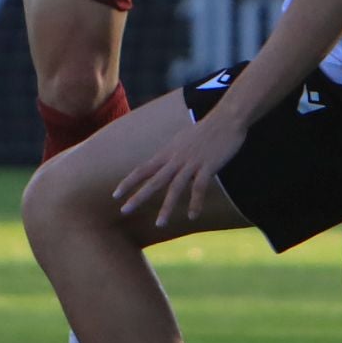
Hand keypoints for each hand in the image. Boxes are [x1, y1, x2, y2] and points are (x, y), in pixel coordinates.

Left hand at [113, 107, 247, 227]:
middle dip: (138, 196)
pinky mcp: (208, 165)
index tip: (115, 195)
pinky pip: (199, 187)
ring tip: (159, 224)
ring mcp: (191, 162)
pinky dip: (195, 202)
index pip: (143, 169)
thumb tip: (162, 163)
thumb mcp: (181, 141)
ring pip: (175, 187)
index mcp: (168, 153)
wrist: (226, 118)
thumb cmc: (205, 130)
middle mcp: (176, 158)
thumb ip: (171, 154)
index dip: (128, 182)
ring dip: (167, 207)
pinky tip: (192, 216)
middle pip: (154, 180)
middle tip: (124, 210)